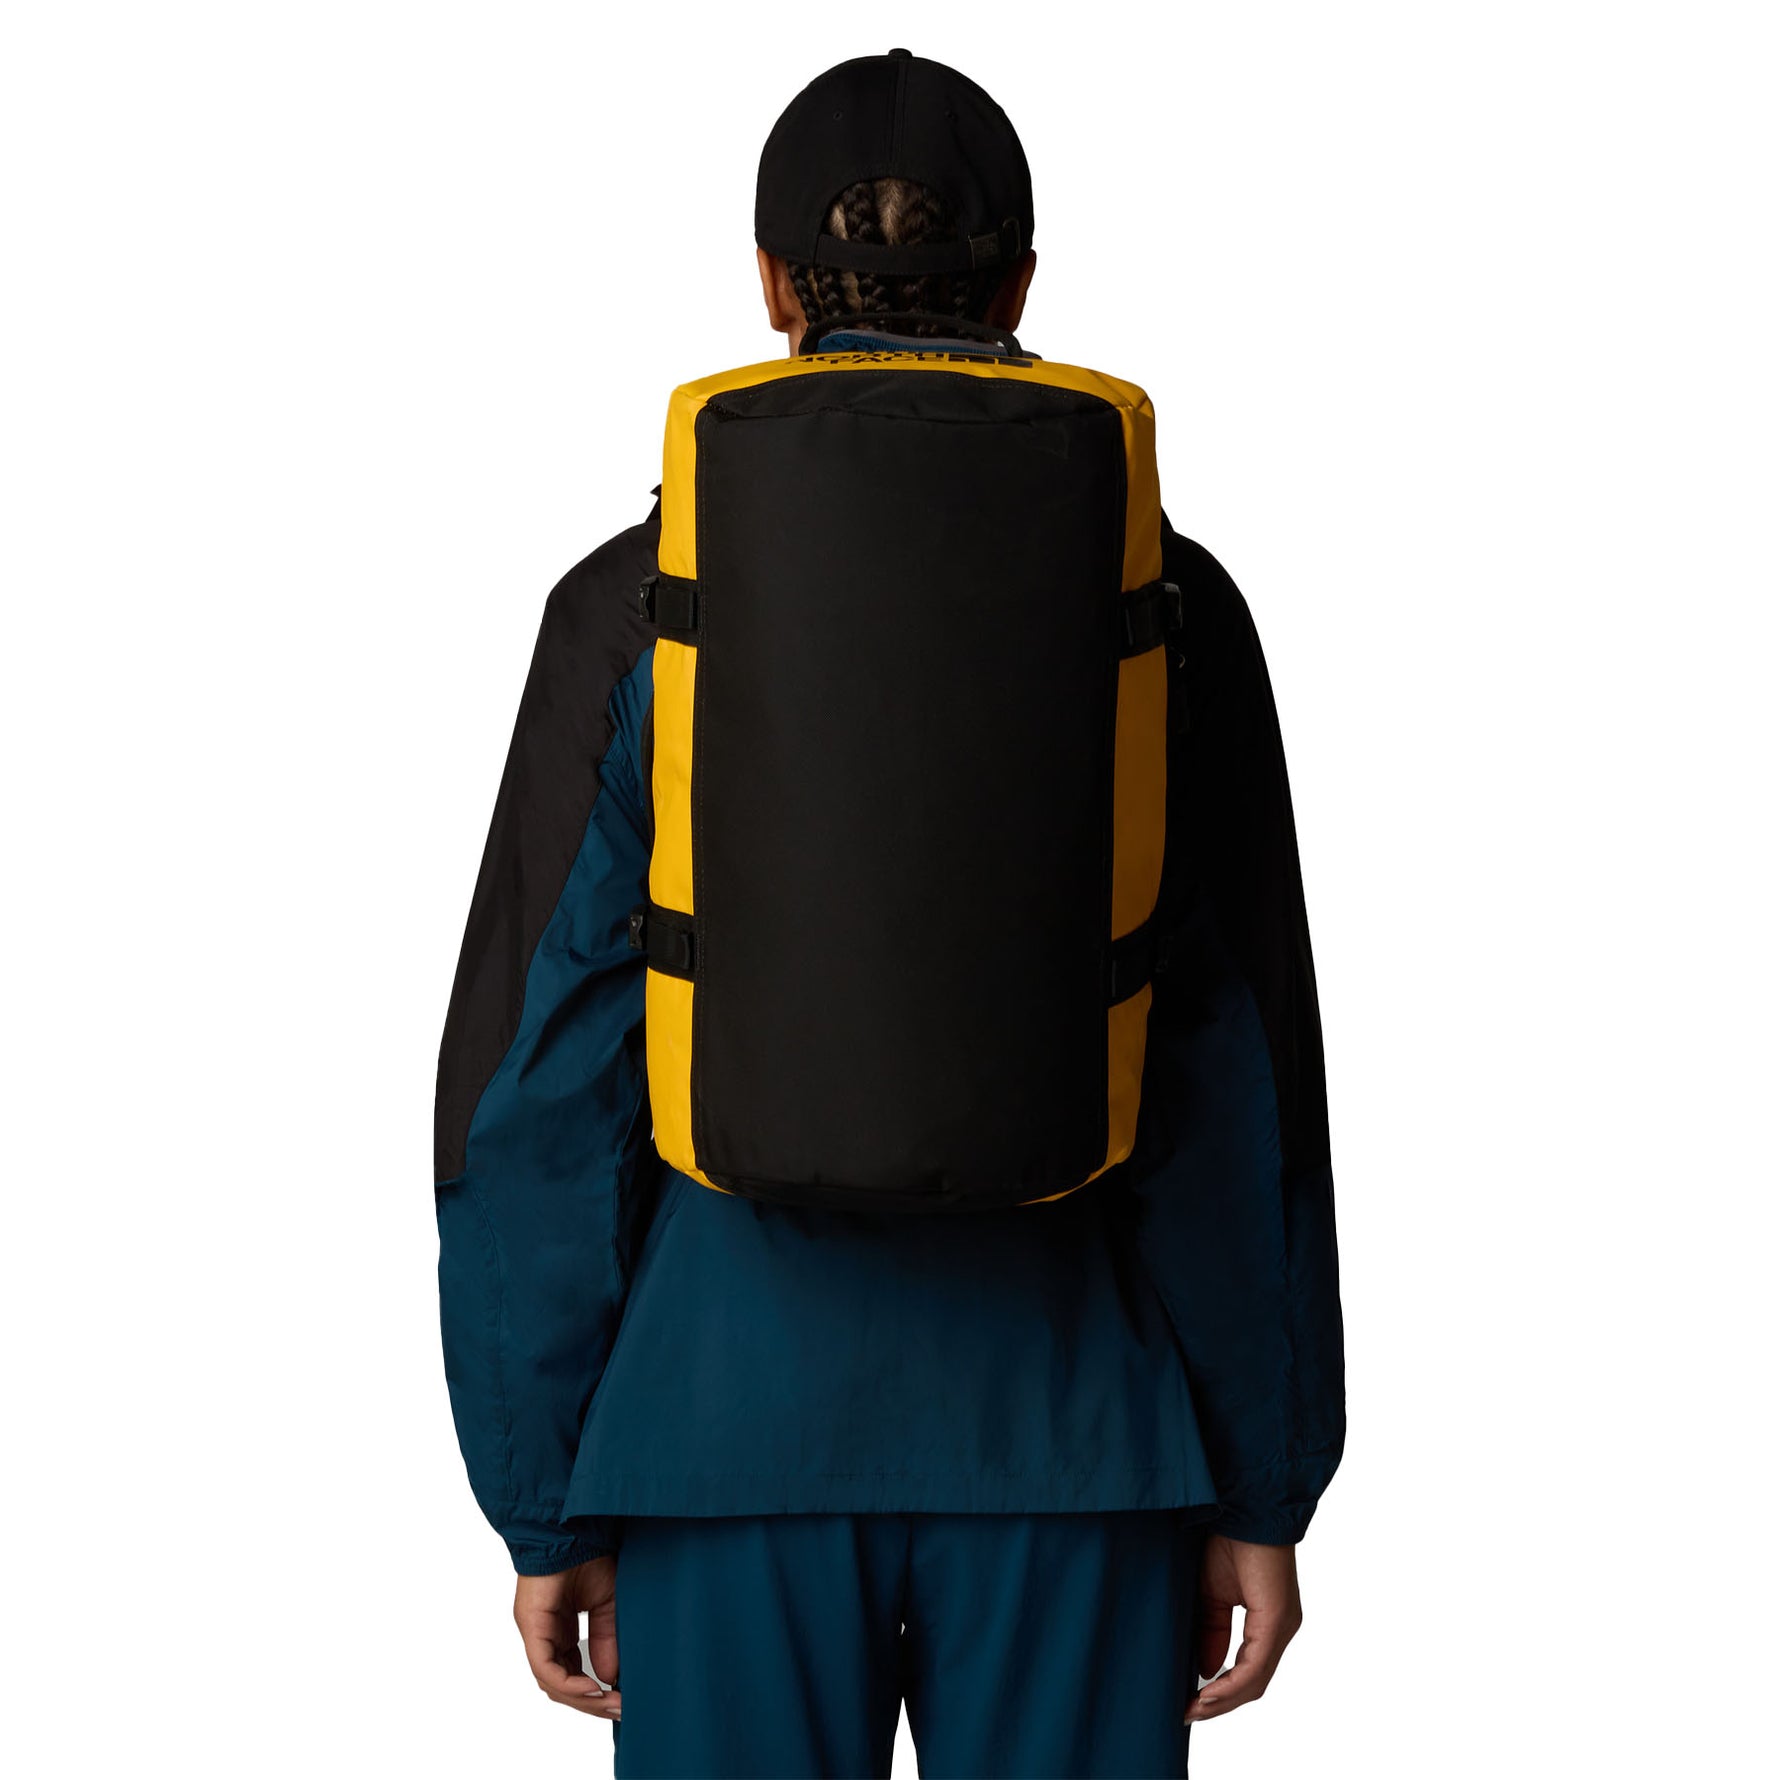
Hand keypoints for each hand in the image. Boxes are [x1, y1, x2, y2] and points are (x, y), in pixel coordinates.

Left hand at [514, 1556, 620, 1718]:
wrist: (575, 1527)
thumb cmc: (589, 1556)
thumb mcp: (607, 1605)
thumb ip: (607, 1640)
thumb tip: (609, 1678)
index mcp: (559, 1632)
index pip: (571, 1674)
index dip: (595, 1692)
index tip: (622, 1699)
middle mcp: (544, 1637)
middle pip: (562, 1686)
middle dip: (592, 1702)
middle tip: (620, 1709)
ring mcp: (535, 1633)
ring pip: (553, 1683)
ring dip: (583, 1698)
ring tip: (611, 1702)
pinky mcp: (532, 1626)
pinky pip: (546, 1668)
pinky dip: (570, 1684)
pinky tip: (593, 1689)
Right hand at [1186, 1535, 1302, 1722]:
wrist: (1241, 1506)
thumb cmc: (1227, 1540)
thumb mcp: (1210, 1594)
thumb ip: (1211, 1630)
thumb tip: (1206, 1670)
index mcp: (1267, 1622)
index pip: (1247, 1671)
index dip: (1220, 1692)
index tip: (1190, 1702)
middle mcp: (1280, 1628)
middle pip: (1252, 1684)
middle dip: (1219, 1703)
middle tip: (1188, 1713)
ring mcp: (1281, 1626)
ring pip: (1255, 1681)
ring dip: (1222, 1700)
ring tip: (1194, 1708)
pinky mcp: (1276, 1620)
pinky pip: (1255, 1666)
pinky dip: (1230, 1685)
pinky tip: (1208, 1692)